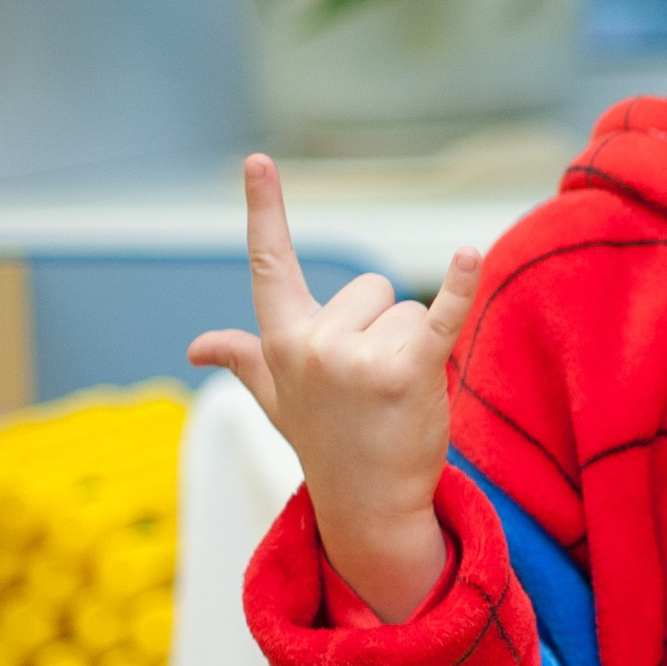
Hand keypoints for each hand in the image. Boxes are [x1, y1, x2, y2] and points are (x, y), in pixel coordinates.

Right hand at [189, 154, 482, 623]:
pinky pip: (440, 315)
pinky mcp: (408, 373)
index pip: (270, 263)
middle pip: (372, 288)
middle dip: (383, 330)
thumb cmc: (326, 443)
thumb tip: (197, 347)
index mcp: (282, 340)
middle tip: (373, 387)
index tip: (259, 160)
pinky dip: (460, 286)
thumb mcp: (276, 398)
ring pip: (410, 310)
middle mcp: (313, 344)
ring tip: (397, 397)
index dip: (266, 208)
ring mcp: (357, 359)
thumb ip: (244, 359)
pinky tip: (469, 254)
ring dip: (415, 348)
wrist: (369, 506)